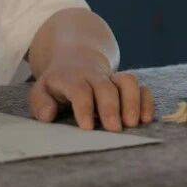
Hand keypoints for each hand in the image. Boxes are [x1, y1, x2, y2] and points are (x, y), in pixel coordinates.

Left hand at [29, 46, 154, 131]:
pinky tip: (146, 119)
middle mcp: (94, 76)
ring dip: (132, 102)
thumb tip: (47, 115)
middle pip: (105, 87)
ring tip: (132, 124)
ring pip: (127, 81)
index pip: (79, 90)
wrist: (76, 58)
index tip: (88, 127)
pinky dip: (146, 101)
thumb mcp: (42, 90)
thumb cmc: (58, 83)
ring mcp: (112, 78)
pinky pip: (141, 87)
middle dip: (111, 107)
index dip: (84, 107)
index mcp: (71, 78)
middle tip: (114, 129)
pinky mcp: (127, 84)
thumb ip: (41, 103)